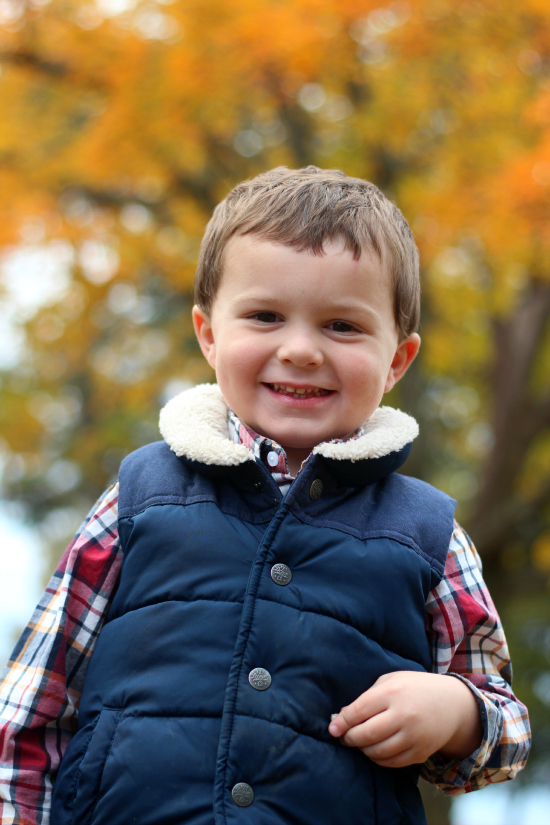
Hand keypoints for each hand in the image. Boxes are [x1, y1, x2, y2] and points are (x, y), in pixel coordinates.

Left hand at [328, 671, 481, 767]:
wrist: (452, 704)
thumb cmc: (414, 688)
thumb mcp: (390, 680)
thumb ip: (367, 697)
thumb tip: (342, 718)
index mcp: (393, 693)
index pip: (358, 711)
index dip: (342, 722)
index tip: (332, 728)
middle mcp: (403, 715)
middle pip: (366, 734)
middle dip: (350, 738)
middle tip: (344, 737)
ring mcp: (413, 737)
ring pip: (377, 752)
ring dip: (363, 750)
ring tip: (359, 743)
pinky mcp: (420, 753)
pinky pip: (391, 762)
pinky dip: (378, 759)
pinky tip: (374, 750)